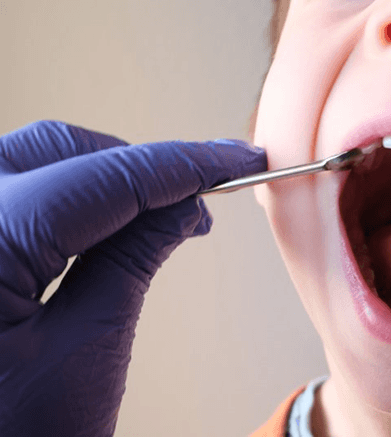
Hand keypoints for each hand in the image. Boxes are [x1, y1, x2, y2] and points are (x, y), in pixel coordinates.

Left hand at [0, 121, 265, 435]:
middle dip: (140, 168)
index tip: (233, 160)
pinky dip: (71, 198)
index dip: (182, 165)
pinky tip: (108, 222)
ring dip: (105, 179)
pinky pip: (19, 193)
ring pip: (36, 162)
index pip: (105, 179)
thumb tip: (184, 205)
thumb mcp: (85, 350)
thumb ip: (134, 259)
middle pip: (59, 151)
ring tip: (160, 215)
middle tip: (200, 197)